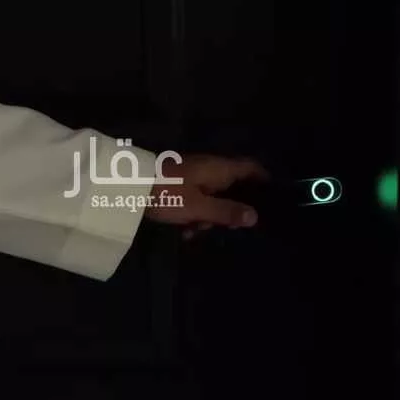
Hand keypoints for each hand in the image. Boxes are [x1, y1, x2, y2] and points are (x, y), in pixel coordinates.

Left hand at [145, 154, 268, 239]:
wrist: (128, 186)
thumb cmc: (168, 194)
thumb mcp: (199, 208)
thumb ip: (226, 212)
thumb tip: (254, 216)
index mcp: (219, 168)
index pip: (251, 168)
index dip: (264, 180)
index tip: (271, 198)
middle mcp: (210, 168)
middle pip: (232, 187)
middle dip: (230, 209)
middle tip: (226, 228)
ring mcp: (194, 175)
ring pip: (213, 196)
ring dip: (208, 216)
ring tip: (196, 232)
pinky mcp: (180, 184)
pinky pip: (196, 199)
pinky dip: (194, 214)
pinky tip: (184, 230)